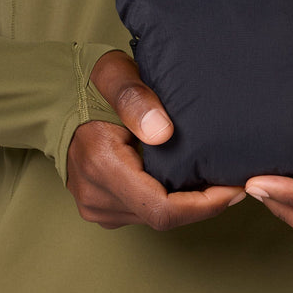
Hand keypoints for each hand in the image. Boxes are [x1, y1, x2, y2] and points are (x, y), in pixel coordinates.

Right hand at [66, 50, 245, 230]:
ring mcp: (95, 205)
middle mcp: (95, 194)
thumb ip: (135, 98)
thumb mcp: (116, 74)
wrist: (57, 98)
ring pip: (155, 218)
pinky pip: (144, 212)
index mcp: (101, 164)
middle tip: (234, 178)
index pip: (162, 208)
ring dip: (188, 203)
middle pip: (162, 216)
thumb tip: (163, 132)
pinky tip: (188, 178)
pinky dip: (170, 199)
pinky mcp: (100, 207)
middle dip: (203, 203)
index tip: (234, 187)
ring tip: (214, 176)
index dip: (204, 205)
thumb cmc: (91, 82)